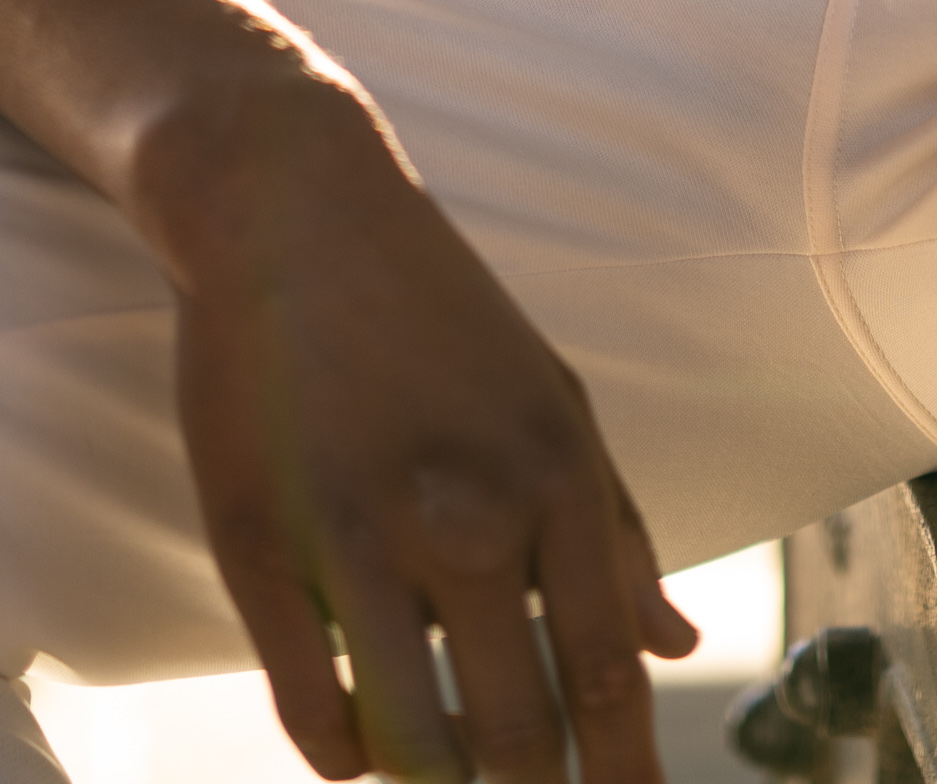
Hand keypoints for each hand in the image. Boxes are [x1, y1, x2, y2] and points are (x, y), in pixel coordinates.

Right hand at [156, 75, 697, 779]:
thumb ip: (616, 531)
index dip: (625, 778)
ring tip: (442, 776)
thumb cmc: (438, 310)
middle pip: (515, 735)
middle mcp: (466, 515)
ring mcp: (358, 539)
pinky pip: (312, 711)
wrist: (294, 209)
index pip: (609, 676)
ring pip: (410, 745)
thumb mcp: (555, 400)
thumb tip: (676, 642)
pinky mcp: (260, 550)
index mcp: (553, 476)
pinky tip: (361, 746)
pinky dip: (345, 755)